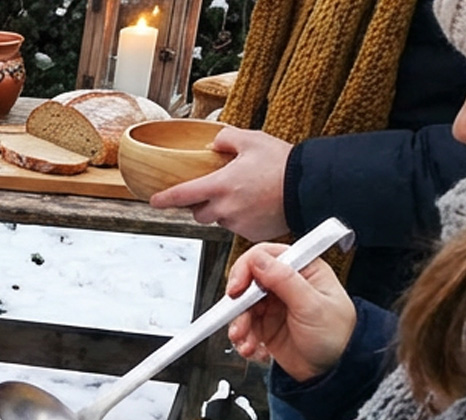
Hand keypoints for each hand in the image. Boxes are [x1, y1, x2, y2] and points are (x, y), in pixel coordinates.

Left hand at [150, 127, 291, 242]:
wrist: (311, 186)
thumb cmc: (283, 163)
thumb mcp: (252, 140)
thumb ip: (227, 139)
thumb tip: (214, 143)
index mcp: (220, 185)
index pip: (182, 195)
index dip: (165, 199)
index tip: (154, 201)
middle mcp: (226, 208)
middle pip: (199, 213)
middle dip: (201, 204)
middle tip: (216, 191)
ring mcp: (239, 223)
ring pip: (219, 220)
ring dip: (224, 211)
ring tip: (245, 195)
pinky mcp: (252, 233)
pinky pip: (238, 228)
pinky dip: (241, 218)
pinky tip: (257, 205)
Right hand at [225, 243, 356, 380]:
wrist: (333, 372)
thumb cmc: (337, 336)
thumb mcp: (313, 306)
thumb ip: (285, 280)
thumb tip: (259, 260)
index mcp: (303, 270)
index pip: (266, 256)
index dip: (247, 268)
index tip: (238, 287)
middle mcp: (286, 285)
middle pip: (248, 281)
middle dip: (238, 300)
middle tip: (235, 314)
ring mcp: (274, 306)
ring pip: (242, 306)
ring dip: (239, 323)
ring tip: (244, 338)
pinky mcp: (266, 326)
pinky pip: (244, 326)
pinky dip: (242, 337)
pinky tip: (250, 347)